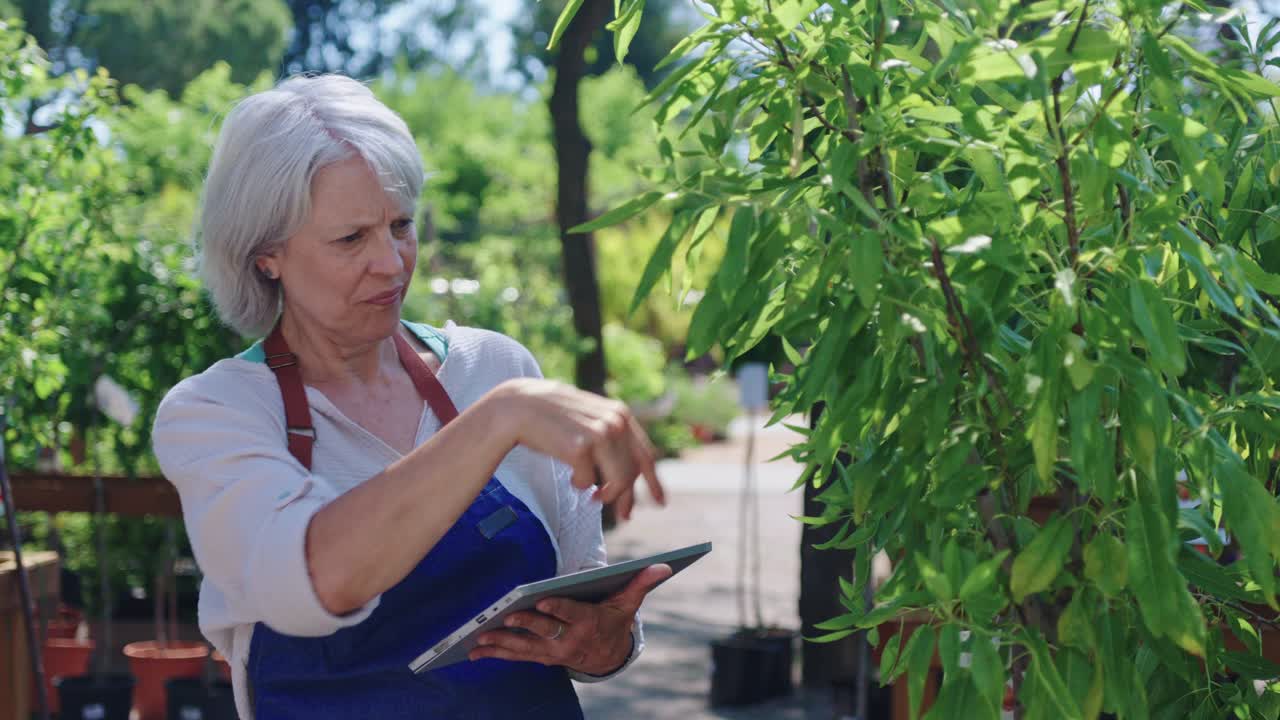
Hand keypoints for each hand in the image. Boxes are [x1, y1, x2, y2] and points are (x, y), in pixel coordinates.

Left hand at [468, 564, 672, 673]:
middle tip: (507, 618)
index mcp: (588, 623)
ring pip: (525, 648)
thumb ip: (641, 583)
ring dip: (502, 643)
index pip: (571, 615)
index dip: (557, 609)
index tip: (542, 601)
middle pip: (545, 632)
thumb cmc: (615, 621)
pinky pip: (516, 656)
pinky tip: (475, 651)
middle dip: (526, 625)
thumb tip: (662, 565)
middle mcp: (569, 641)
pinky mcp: (540, 657)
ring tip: (480, 638)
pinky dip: (496, 653)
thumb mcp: (628, 603)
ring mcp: (552, 653)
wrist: (609, 657)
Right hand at [489, 378, 664, 519]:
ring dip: (606, 495)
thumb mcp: (589, 419)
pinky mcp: (580, 447)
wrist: (517, 406)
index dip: (654, 482)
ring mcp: (599, 433)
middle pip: (631, 473)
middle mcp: (615, 422)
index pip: (645, 454)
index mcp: (620, 414)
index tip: (661, 502)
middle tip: (623, 516)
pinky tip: (570, 477)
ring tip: (594, 496)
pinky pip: (587, 483)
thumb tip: (629, 473)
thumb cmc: (552, 417)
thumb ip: (610, 436)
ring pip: (617, 481)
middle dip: (627, 498)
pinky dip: (580, 485)